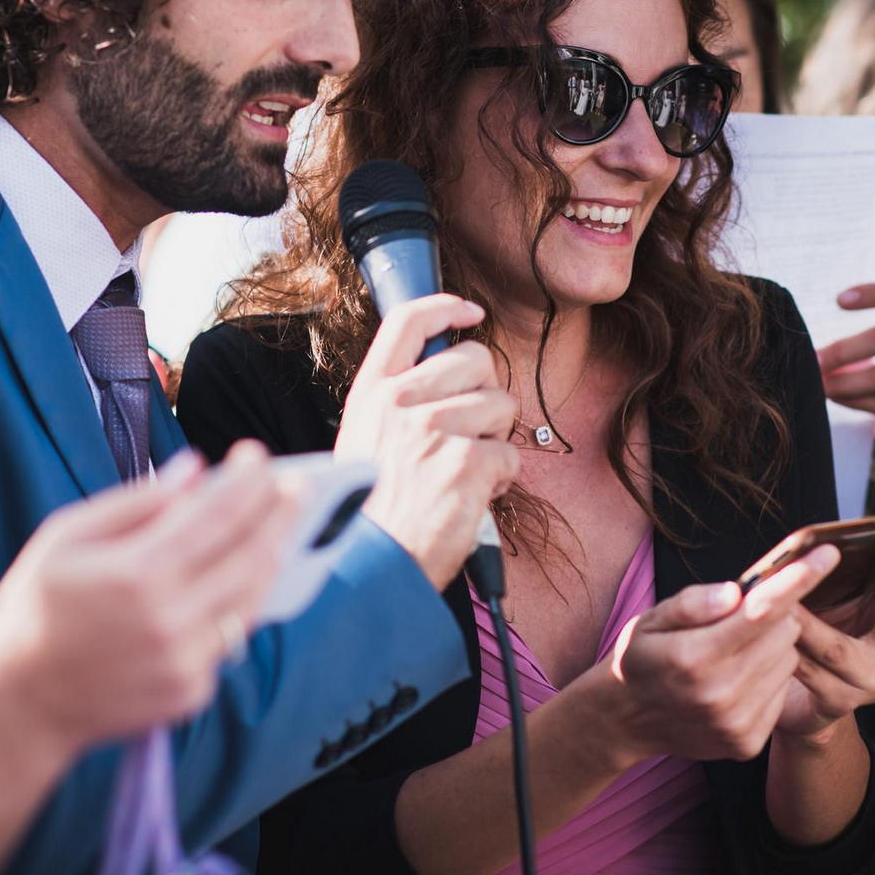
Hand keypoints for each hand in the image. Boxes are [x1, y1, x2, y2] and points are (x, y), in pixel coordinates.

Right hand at [0, 443, 296, 754]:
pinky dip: (234, 604)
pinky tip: (236, 580)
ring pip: (252, 598)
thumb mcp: (65, 537)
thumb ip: (136, 502)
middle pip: (250, 554)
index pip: (217, 515)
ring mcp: (185, 662)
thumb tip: (196, 468)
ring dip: (271, 556)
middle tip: (296, 484)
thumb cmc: (34, 609)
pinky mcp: (191, 692)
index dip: (246, 480)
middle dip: (279, 512)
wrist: (18, 703)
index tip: (259, 454)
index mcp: (136, 574)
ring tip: (278, 525)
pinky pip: (228, 638)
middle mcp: (169, 620)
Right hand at [337, 295, 518, 588]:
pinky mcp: (465, 462)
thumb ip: (397, 403)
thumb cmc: (370, 512)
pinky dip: (502, 478)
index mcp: (372, 393)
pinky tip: (474, 497)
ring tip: (469, 469)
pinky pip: (510, 453)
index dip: (446, 308)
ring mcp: (433, 430)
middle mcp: (400, 403)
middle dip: (488, 391)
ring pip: (502, 404)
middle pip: (475, 358)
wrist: (370, 567)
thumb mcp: (364, 440)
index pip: (408, 322)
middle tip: (473, 431)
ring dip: (498, 436)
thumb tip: (445, 378)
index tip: (471, 312)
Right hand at [593, 546, 836, 767]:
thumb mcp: (650, 619)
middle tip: (742, 617)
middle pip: (785, 633)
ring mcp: (735, 723)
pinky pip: (782, 691)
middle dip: (774, 615)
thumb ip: (691, 604)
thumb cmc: (642, 657)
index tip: (829, 554)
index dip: (798, 580)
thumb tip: (734, 594)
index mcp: (693, 657)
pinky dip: (767, 678)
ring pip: (788, 660)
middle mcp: (719, 694)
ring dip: (771, 647)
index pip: (761, 612)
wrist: (624, 720)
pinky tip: (735, 680)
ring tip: (733, 652)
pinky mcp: (747, 743)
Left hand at [774, 504, 874, 739]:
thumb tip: (813, 540)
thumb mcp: (832, 602)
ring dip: (809, 623)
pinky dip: (786, 651)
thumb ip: (836, 576)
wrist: (799, 703)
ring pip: (837, 648)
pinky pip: (809, 673)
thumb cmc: (815, 638)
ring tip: (788, 597)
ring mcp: (870, 683)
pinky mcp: (837, 705)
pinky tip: (768, 635)